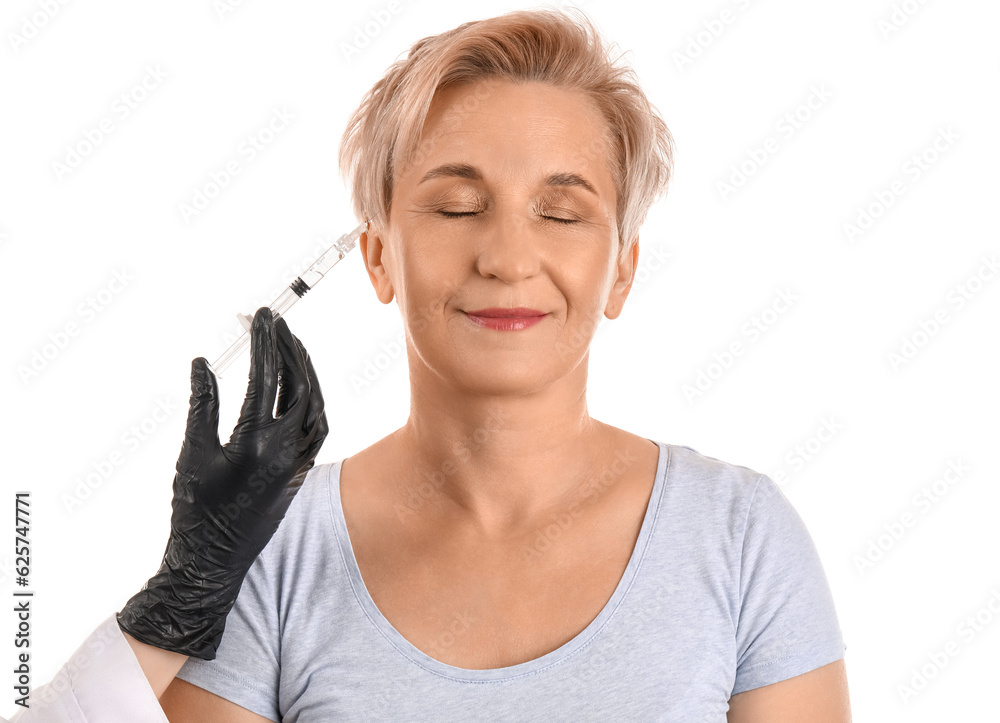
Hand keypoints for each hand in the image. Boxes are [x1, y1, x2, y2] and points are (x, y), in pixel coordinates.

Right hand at [117, 307, 327, 659]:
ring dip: (304, 370)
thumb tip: (203, 362)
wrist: (213, 561)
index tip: (259, 316)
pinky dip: (311, 398)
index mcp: (256, 441)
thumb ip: (202, 404)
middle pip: (297, 383)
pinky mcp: (304, 471)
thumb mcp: (192, 452)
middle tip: (273, 322)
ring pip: (315, 402)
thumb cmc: (195, 509)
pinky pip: (318, 425)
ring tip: (287, 344)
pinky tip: (299, 383)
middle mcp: (287, 449)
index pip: (267, 376)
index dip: (264, 341)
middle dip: (287, 347)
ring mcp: (300, 461)